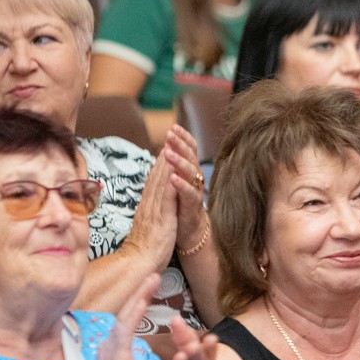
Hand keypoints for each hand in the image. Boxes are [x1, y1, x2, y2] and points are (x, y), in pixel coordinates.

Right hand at [92, 273, 159, 359]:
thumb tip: (121, 355)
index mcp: (112, 349)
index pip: (126, 320)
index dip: (137, 304)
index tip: (147, 291)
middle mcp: (108, 344)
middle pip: (125, 312)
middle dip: (139, 293)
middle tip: (154, 276)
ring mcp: (111, 347)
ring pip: (126, 314)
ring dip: (140, 295)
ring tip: (153, 279)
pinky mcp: (117, 353)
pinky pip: (127, 326)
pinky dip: (136, 311)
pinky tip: (144, 299)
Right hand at [122, 152, 178, 270]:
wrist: (138, 265)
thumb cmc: (145, 253)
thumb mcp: (149, 230)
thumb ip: (149, 219)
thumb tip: (150, 213)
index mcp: (146, 209)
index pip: (153, 183)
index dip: (158, 166)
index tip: (164, 150)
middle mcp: (148, 206)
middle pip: (155, 178)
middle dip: (162, 158)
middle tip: (168, 138)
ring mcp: (154, 211)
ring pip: (160, 182)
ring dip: (165, 163)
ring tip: (171, 145)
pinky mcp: (162, 218)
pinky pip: (166, 196)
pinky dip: (169, 180)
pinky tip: (174, 169)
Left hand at [162, 125, 205, 245]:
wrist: (188, 232)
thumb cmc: (179, 205)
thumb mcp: (176, 182)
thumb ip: (172, 166)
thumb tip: (165, 147)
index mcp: (189, 172)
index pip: (189, 150)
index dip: (183, 138)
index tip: (174, 127)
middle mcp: (195, 179)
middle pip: (190, 157)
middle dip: (181, 145)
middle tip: (171, 134)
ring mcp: (195, 192)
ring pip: (190, 173)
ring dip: (179, 162)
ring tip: (169, 153)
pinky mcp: (192, 206)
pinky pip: (188, 194)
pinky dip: (181, 185)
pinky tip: (173, 178)